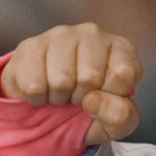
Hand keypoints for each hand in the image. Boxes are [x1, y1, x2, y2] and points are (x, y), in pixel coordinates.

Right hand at [0, 23, 141, 143]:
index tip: (105, 94)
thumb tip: (92, 100)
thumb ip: (120, 115)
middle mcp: (93, 34)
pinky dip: (37, 98)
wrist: (51, 106)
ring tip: (61, 90)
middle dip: (82, 97)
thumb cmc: (94, 108)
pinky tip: (42, 88)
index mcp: (121, 48)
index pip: (124, 73)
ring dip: (59, 97)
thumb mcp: (118, 121)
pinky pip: (33, 85)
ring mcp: (61, 35)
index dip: (112, 95)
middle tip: (78, 94)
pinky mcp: (31, 45)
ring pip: (61, 81)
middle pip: (90, 77)